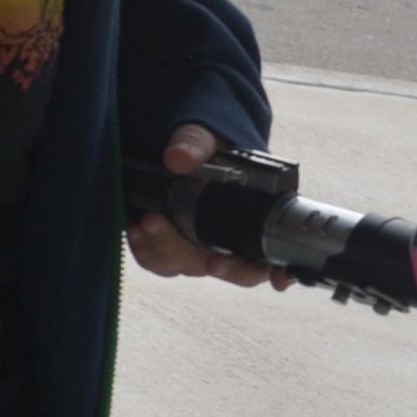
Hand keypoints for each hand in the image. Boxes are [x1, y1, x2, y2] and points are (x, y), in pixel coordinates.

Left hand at [127, 121, 283, 287]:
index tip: (278, 279)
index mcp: (257, 215)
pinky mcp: (172, 248)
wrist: (177, 152)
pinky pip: (161, 262)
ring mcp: (200, 248)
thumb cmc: (207, 147)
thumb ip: (196, 143)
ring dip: (169, 250)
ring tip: (148, 222)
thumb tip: (177, 157)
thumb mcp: (204, 138)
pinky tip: (134, 229)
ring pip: (189, 267)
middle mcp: (231, 240)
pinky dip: (147, 250)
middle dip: (218, 265)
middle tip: (208, 256)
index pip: (276, 253)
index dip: (281, 270)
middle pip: (232, 268)